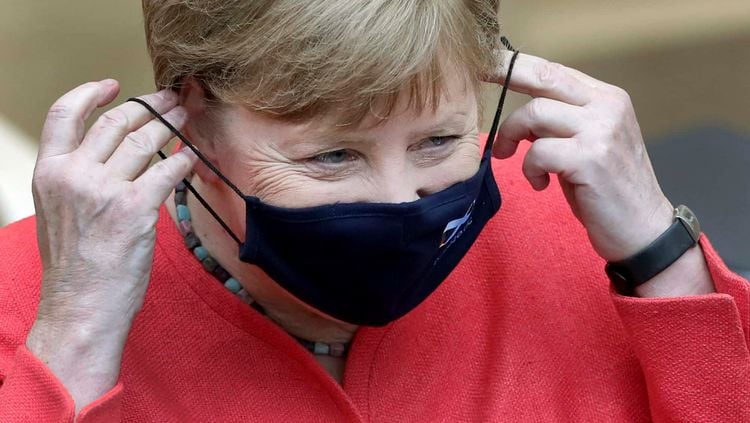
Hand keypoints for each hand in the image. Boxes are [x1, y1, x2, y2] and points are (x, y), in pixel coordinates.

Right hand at [26, 80, 195, 412]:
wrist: (80, 308)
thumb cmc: (74, 266)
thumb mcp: (58, 212)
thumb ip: (76, 178)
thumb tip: (111, 155)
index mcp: (48, 171)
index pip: (64, 114)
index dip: (91, 93)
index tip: (114, 86)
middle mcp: (73, 174)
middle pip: (116, 123)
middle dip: (148, 106)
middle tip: (169, 100)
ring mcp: (104, 190)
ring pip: (145, 141)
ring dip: (170, 124)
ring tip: (185, 117)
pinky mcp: (135, 209)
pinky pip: (167, 171)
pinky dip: (183, 160)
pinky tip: (190, 158)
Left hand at [487, 52, 713, 296]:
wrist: (643, 230)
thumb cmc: (607, 190)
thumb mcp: (588, 144)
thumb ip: (562, 122)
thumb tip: (522, 113)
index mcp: (606, 98)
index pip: (554, 71)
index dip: (516, 65)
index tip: (487, 65)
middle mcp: (607, 106)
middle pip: (543, 79)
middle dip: (505, 77)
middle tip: (478, 81)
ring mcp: (601, 130)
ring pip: (535, 113)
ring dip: (513, 137)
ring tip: (515, 160)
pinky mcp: (590, 158)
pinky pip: (538, 151)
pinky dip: (529, 169)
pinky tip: (540, 184)